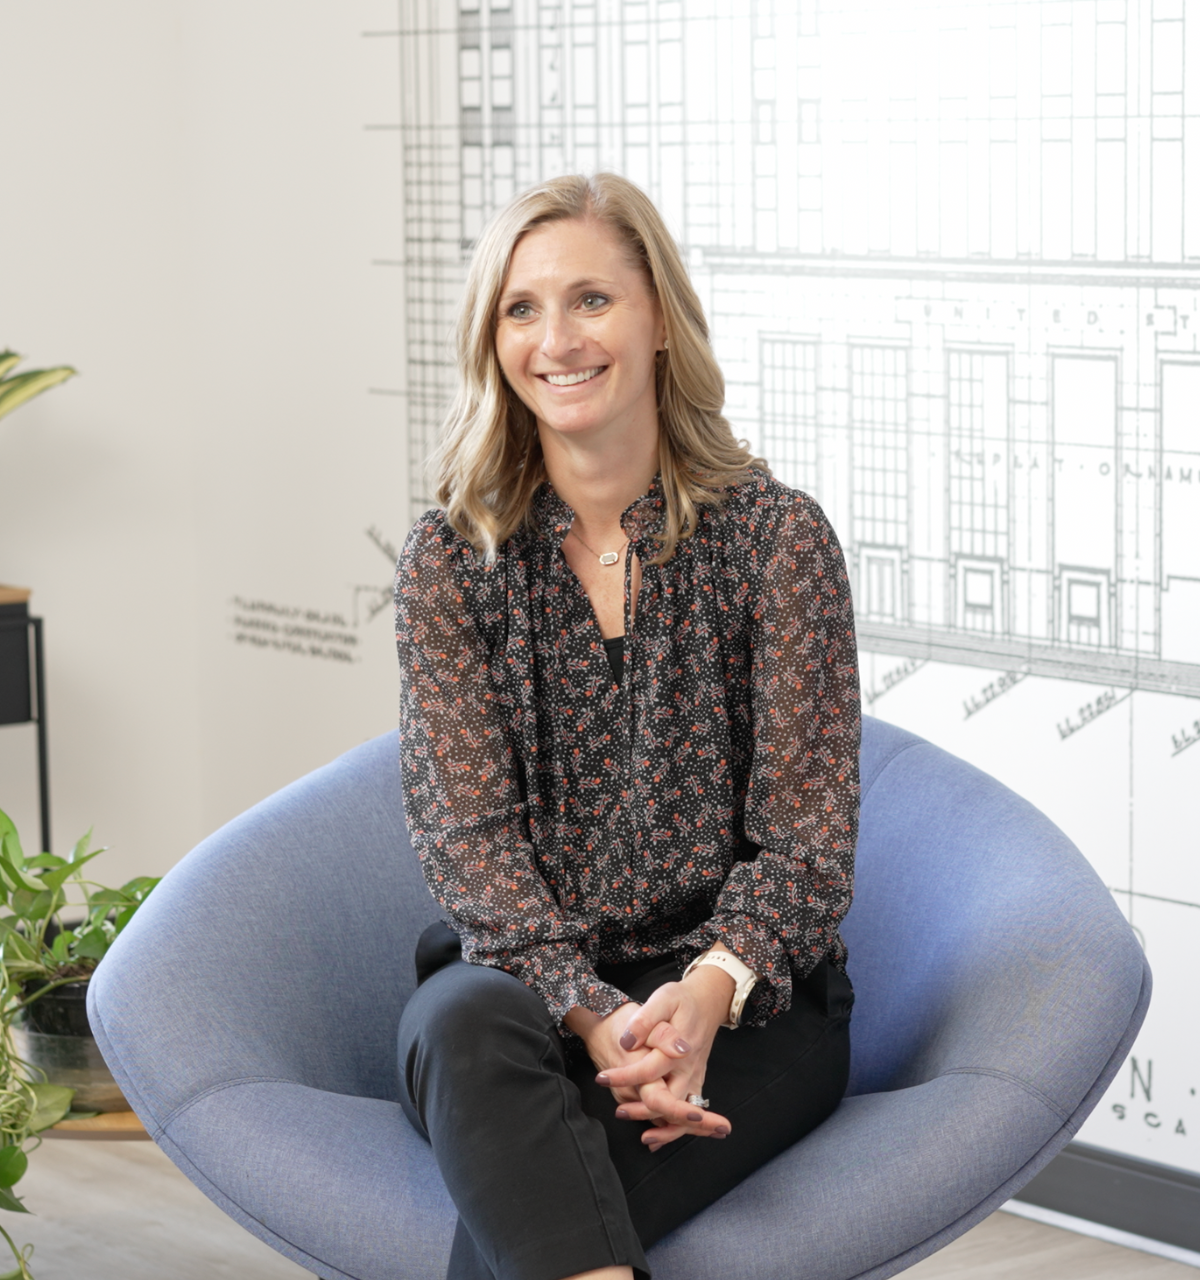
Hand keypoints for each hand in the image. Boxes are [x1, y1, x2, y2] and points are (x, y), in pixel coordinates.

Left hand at [592, 965, 734, 1146]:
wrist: (708, 1001)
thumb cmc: (682, 1000)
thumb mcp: (663, 998)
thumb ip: (646, 1020)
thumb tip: (628, 1041)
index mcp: (679, 1048)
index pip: (648, 1070)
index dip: (623, 1076)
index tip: (602, 1078)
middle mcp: (689, 1068)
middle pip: (667, 1101)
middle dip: (642, 1111)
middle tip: (619, 1112)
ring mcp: (695, 1077)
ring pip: (682, 1114)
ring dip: (664, 1129)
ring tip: (643, 1136)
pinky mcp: (696, 1082)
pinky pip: (689, 1111)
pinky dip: (676, 1128)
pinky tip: (659, 1137)